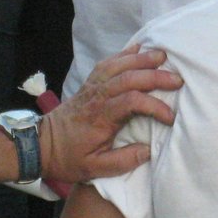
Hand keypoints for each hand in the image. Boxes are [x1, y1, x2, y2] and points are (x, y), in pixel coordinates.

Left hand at [42, 45, 180, 185]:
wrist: (39, 145)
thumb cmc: (67, 158)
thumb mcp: (93, 169)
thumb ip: (122, 161)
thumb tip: (149, 150)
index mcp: (100, 117)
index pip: (132, 101)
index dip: (154, 106)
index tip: (170, 118)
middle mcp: (97, 97)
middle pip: (128, 77)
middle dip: (155, 76)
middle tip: (178, 79)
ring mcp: (92, 87)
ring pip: (119, 66)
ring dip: (142, 59)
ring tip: (164, 56)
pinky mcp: (89, 83)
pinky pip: (107, 63)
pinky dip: (124, 53)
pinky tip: (138, 48)